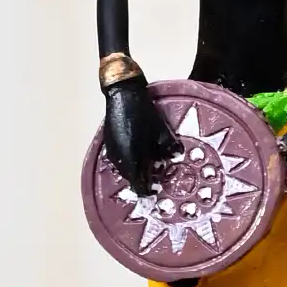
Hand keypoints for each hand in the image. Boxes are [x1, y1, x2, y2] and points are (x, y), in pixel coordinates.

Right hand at [103, 78, 179, 192]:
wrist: (123, 94)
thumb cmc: (143, 112)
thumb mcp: (160, 131)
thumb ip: (168, 147)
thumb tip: (176, 156)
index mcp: (131, 157)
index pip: (137, 183)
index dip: (146, 190)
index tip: (154, 192)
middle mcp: (118, 157)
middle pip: (130, 177)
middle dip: (142, 180)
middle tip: (154, 180)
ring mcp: (112, 150)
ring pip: (124, 168)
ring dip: (135, 170)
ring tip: (147, 168)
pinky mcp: (109, 143)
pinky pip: (120, 159)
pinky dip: (129, 161)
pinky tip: (138, 155)